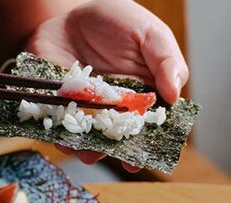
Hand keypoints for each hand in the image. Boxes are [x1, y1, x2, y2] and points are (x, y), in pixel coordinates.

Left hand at [25, 0, 188, 170]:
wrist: (70, 14)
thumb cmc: (117, 21)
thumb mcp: (149, 34)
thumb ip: (165, 61)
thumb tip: (175, 96)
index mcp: (140, 99)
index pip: (145, 129)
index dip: (143, 147)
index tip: (138, 160)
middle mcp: (111, 111)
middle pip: (112, 141)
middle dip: (109, 152)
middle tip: (104, 155)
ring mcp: (82, 110)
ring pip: (83, 138)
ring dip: (81, 147)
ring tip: (79, 149)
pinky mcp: (56, 106)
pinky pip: (55, 125)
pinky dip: (55, 133)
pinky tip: (58, 135)